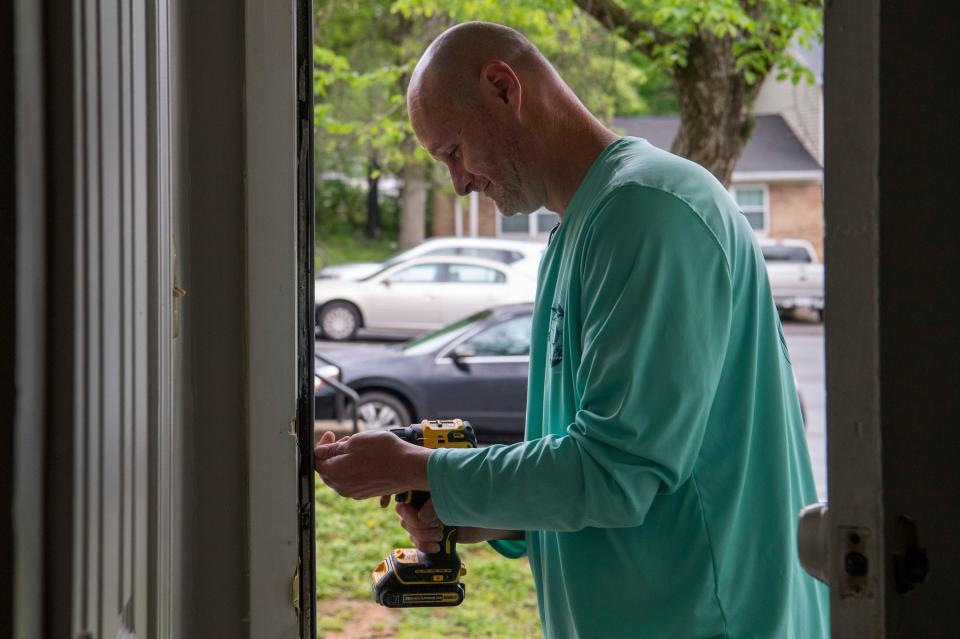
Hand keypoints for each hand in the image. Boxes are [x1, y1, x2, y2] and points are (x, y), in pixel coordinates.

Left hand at [314, 430, 430, 499]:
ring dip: (344, 460)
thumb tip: (319, 451)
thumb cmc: (384, 453)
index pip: (317, 460)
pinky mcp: (366, 493)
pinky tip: (366, 458)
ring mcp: (354, 492)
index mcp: (335, 473)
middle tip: (345, 439)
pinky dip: (354, 469)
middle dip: (333, 453)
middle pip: (328, 469)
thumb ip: (333, 448)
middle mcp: (342, 487)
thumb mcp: (355, 442)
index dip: (322, 445)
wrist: (409, 467)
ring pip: (341, 475)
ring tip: (358, 447)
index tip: (330, 435)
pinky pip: (353, 480)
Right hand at [391, 497, 518, 552]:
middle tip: (437, 530)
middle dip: (418, 527)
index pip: (403, 501)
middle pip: (405, 517)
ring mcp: (425, 517)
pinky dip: (423, 545)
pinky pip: (417, 540)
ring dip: (422, 537)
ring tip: (439, 538)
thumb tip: (423, 517)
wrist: (487, 515)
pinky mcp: (430, 531)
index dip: (409, 513)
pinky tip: (436, 547)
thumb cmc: (473, 499)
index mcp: (425, 488)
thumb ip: (438, 504)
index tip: (423, 519)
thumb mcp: (455, 498)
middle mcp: (422, 501)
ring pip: (410, 529)